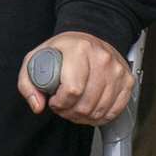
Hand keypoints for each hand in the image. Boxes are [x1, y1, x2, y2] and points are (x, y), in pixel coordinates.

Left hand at [18, 32, 132, 125]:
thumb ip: (28, 84)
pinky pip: (115, 110)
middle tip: (64, 106)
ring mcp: (117, 70)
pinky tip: (91, 110)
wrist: (88, 38)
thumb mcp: (35, 60)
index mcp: (79, 50)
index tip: (55, 101)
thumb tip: (38, 105)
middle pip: (86, 104)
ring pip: (100, 110)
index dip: (60, 104)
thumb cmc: (63, 51)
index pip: (73, 90)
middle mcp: (102, 58)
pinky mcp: (127, 80)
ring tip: (75, 108)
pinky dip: (101, 116)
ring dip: (84, 117)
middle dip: (70, 113)